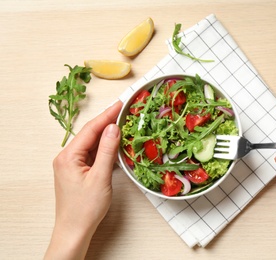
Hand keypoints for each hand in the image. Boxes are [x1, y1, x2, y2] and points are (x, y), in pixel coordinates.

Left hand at [45, 100, 122, 259]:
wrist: (75, 230)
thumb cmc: (85, 208)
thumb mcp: (100, 177)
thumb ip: (106, 150)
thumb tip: (114, 128)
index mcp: (68, 156)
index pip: (90, 130)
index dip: (107, 115)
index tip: (120, 104)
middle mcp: (67, 157)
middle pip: (90, 134)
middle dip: (107, 122)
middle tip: (124, 110)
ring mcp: (72, 164)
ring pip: (92, 143)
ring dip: (107, 134)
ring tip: (123, 122)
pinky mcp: (78, 171)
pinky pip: (92, 153)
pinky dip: (104, 148)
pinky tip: (115, 143)